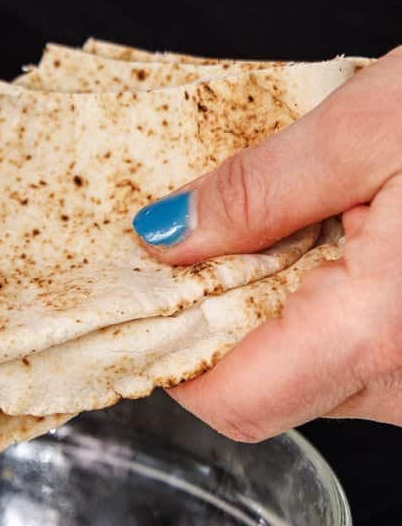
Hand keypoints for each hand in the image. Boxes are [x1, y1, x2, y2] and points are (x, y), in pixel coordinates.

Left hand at [132, 49, 401, 440]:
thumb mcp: (380, 123)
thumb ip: (259, 189)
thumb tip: (162, 237)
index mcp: (386, 332)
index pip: (230, 402)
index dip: (171, 354)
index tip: (147, 291)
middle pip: (267, 385)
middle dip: (221, 314)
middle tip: (217, 228)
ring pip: (317, 372)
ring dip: (281, 303)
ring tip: (300, 218)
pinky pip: (366, 357)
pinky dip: (333, 306)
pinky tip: (351, 238)